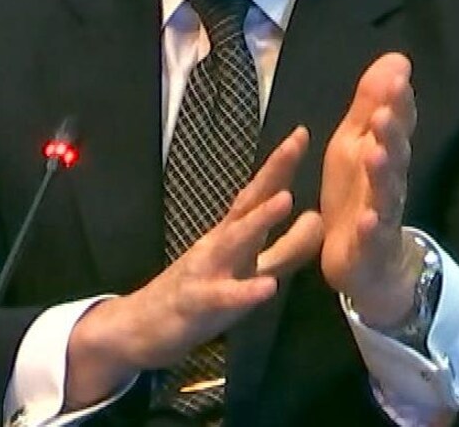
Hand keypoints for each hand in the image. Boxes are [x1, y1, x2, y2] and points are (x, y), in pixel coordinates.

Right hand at [65, 128, 323, 407]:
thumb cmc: (199, 294)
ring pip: (235, 242)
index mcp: (231, 235)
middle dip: (273, 173)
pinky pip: (224, 297)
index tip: (302, 133)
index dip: (280, 165)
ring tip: (285, 200)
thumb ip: (285, 249)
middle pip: (248, 203)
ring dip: (259, 220)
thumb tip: (318, 218)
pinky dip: (245, 291)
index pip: (258, 193)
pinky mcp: (199, 303)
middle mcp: (219, 244)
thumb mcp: (248, 270)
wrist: (139, 326)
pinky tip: (267, 288)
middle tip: (296, 142)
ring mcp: (207, 271)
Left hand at [319, 52, 418, 326]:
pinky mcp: (369, 246)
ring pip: (385, 193)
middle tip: (386, 110)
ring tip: (376, 154)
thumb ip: (373, 104)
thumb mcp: (357, 144)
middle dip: (391, 133)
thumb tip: (396, 57)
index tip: (398, 75)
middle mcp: (388, 181)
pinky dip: (371, 227)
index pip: (396, 124)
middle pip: (394, 155)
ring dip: (382, 173)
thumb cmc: (358, 192)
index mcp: (383, 154)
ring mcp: (381, 215)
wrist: (367, 260)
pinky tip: (367, 218)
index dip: (397, 101)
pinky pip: (371, 236)